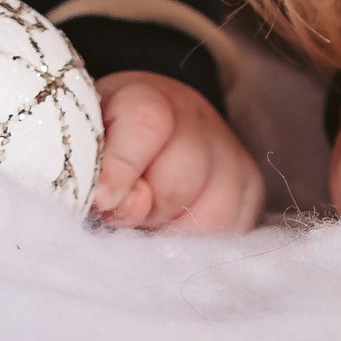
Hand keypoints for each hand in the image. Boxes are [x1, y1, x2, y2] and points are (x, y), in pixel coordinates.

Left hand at [92, 68, 265, 231]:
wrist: (155, 125)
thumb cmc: (109, 137)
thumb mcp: (88, 140)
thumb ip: (93, 168)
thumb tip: (114, 204)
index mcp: (148, 97)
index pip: (145, 125)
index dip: (122, 166)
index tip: (102, 200)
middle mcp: (199, 120)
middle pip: (177, 182)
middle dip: (145, 210)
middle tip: (122, 214)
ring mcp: (231, 154)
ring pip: (209, 215)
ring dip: (172, 231)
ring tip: (150, 223)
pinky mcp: (251, 188)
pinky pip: (231, 232)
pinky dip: (198, 243)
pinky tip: (175, 229)